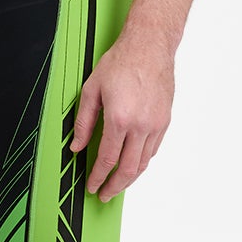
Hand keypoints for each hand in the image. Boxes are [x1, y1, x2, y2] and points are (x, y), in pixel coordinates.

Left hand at [68, 34, 173, 201]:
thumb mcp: (92, 90)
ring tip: (118, 184)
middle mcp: (141, 125)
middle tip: (105, 194)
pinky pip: (153, 149)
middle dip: (115, 186)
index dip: (98, 177)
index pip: (107, 159)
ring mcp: (156, 124)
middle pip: (128, 169)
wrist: (149, 46)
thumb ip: (84, 122)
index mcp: (119, 118)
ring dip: (130, 178)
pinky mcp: (165, 120)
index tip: (92, 186)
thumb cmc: (121, 62)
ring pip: (143, 163)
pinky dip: (142, 161)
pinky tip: (132, 163)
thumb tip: (77, 146)